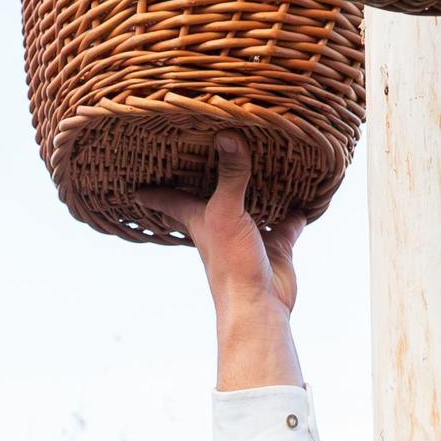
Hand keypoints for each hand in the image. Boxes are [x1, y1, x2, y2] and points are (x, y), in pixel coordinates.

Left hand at [152, 133, 304, 388]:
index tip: (136, 184)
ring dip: (256, 191)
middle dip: (206, 182)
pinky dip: (294, 213)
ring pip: (252, 208)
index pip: (170, 201)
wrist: (258, 306)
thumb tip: (230, 134)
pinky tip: (304, 198)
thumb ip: (230, 175)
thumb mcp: (226, 212)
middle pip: (211, 199)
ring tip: (260, 165)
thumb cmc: (231, 264)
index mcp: (201, 220)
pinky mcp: (275, 249)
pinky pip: (286, 225)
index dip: (154, 192)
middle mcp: (223, 226)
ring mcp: (250, 237)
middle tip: (200, 158)